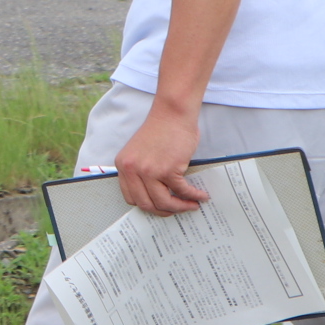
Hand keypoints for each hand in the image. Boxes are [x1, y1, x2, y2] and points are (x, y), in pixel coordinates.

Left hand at [115, 99, 209, 214]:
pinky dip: (193, 196)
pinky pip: (181, 191)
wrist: (172, 113)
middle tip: (176, 209)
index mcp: (123, 166)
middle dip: (163, 211)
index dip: (147, 204)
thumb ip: (142, 172)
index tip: (159, 206)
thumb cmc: (162, 130)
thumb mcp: (141, 152)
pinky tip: (201, 196)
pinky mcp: (168, 170)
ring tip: (191, 205)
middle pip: (146, 204)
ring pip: (163, 202)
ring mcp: (149, 171)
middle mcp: (133, 170)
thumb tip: (157, 193)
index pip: (131, 197)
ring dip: (180, 207)